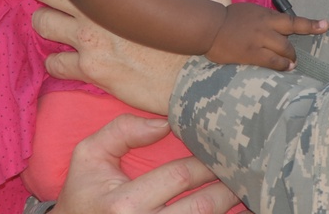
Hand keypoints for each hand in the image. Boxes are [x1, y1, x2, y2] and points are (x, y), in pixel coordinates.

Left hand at [28, 0, 234, 112]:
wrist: (204, 78)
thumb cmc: (205, 25)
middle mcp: (93, 11)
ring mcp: (89, 43)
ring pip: (41, 23)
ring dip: (46, 18)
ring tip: (54, 15)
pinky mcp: (92, 72)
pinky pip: (55, 64)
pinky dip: (58, 58)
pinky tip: (69, 53)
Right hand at [52, 114, 240, 213]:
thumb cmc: (84, 193)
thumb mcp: (89, 156)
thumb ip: (121, 131)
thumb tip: (163, 122)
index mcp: (124, 203)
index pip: (179, 176)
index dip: (205, 162)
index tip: (221, 149)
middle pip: (201, 207)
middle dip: (226, 186)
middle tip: (244, 168)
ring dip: (229, 208)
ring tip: (244, 190)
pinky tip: (236, 213)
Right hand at [206, 3, 328, 70]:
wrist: (210, 27)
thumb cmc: (227, 18)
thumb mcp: (250, 11)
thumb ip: (265, 19)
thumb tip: (276, 29)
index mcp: (266, 15)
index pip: (293, 20)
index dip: (311, 24)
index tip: (326, 25)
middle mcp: (266, 27)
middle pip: (291, 37)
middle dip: (294, 48)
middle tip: (293, 55)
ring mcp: (260, 41)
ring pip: (285, 50)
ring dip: (290, 58)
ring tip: (291, 63)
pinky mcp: (253, 54)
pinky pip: (274, 62)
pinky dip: (282, 65)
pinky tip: (286, 67)